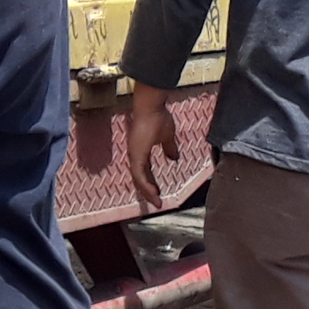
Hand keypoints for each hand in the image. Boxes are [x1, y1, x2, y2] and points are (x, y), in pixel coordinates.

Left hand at [128, 81, 183, 213]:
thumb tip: (174, 159)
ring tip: (156, 201)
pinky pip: (139, 174)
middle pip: (140, 178)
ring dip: (147, 191)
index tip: (158, 192)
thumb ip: (170, 148)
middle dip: (148, 191)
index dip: (151, 182)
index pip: (145, 171)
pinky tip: (153, 192)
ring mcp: (134, 154)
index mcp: (142, 151)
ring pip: (138, 179)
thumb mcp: (167, 136)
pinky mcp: (135, 154)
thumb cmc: (158, 117)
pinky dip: (145, 184)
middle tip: (156, 202)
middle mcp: (136, 154)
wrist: (151, 106)